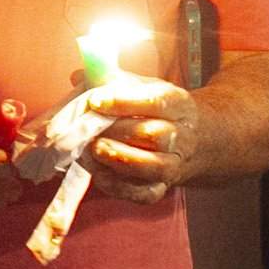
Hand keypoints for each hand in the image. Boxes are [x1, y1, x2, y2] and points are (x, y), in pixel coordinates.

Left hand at [74, 74, 198, 204]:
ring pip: (152, 166)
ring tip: (92, 148)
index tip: (95, 101)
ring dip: (118, 158)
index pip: (157, 102)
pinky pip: (142, 193)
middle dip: (118, 131)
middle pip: (155, 136)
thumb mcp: (140, 86)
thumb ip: (110, 79)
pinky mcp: (160, 188)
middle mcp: (182, 136)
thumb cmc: (153, 109)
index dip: (124, 102)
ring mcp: (173, 165)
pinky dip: (117, 185)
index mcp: (179, 105)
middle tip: (89, 127)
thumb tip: (80, 75)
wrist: (188, 140)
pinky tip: (97, 171)